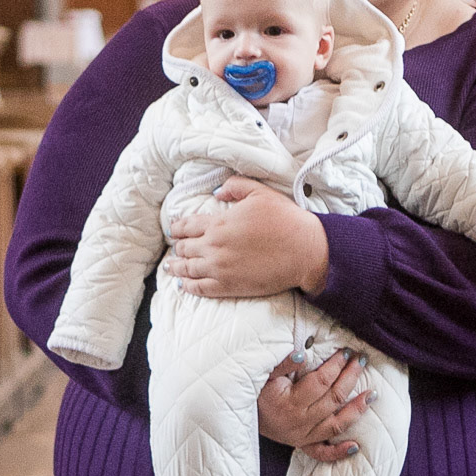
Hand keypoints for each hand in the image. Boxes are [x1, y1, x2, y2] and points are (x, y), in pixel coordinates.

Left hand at [166, 176, 329, 297]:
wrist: (304, 250)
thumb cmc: (286, 220)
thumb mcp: (260, 192)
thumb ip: (235, 187)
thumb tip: (217, 191)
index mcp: (219, 223)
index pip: (187, 225)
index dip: (178, 227)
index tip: (174, 229)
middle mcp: (214, 246)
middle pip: (185, 248)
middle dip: (178, 247)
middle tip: (175, 248)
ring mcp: (219, 268)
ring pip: (188, 269)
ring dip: (176, 268)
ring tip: (170, 268)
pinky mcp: (229, 286)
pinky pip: (200, 288)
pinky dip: (188, 286)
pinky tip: (184, 285)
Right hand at [257, 347, 373, 462]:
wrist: (236, 414)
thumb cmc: (253, 391)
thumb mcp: (263, 373)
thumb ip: (281, 364)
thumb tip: (301, 355)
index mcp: (290, 402)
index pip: (322, 381)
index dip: (336, 365)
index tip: (346, 351)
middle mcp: (300, 421)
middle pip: (334, 398)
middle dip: (351, 377)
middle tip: (361, 360)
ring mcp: (303, 436)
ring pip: (336, 425)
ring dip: (356, 410)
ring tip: (373, 394)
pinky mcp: (302, 445)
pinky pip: (322, 453)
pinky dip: (339, 452)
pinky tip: (356, 447)